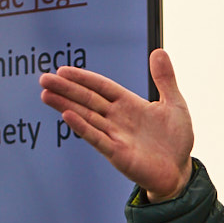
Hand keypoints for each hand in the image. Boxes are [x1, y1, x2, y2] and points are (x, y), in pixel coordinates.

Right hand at [39, 48, 193, 200]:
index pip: (101, 87)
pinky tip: (67, 116)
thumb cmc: (176, 140)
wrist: (180, 171)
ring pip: (86, 117)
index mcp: (129, 104)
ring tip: (46, 95)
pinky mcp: (117, 154)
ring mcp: (115, 136)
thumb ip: (165, 79)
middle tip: (44, 79)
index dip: (83, 78)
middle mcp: (118, 119)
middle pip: (87, 100)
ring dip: (66, 105)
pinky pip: (97, 138)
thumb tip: (159, 51)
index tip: (63, 70)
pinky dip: (82, 127)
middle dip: (66, 89)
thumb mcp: (174, 104)